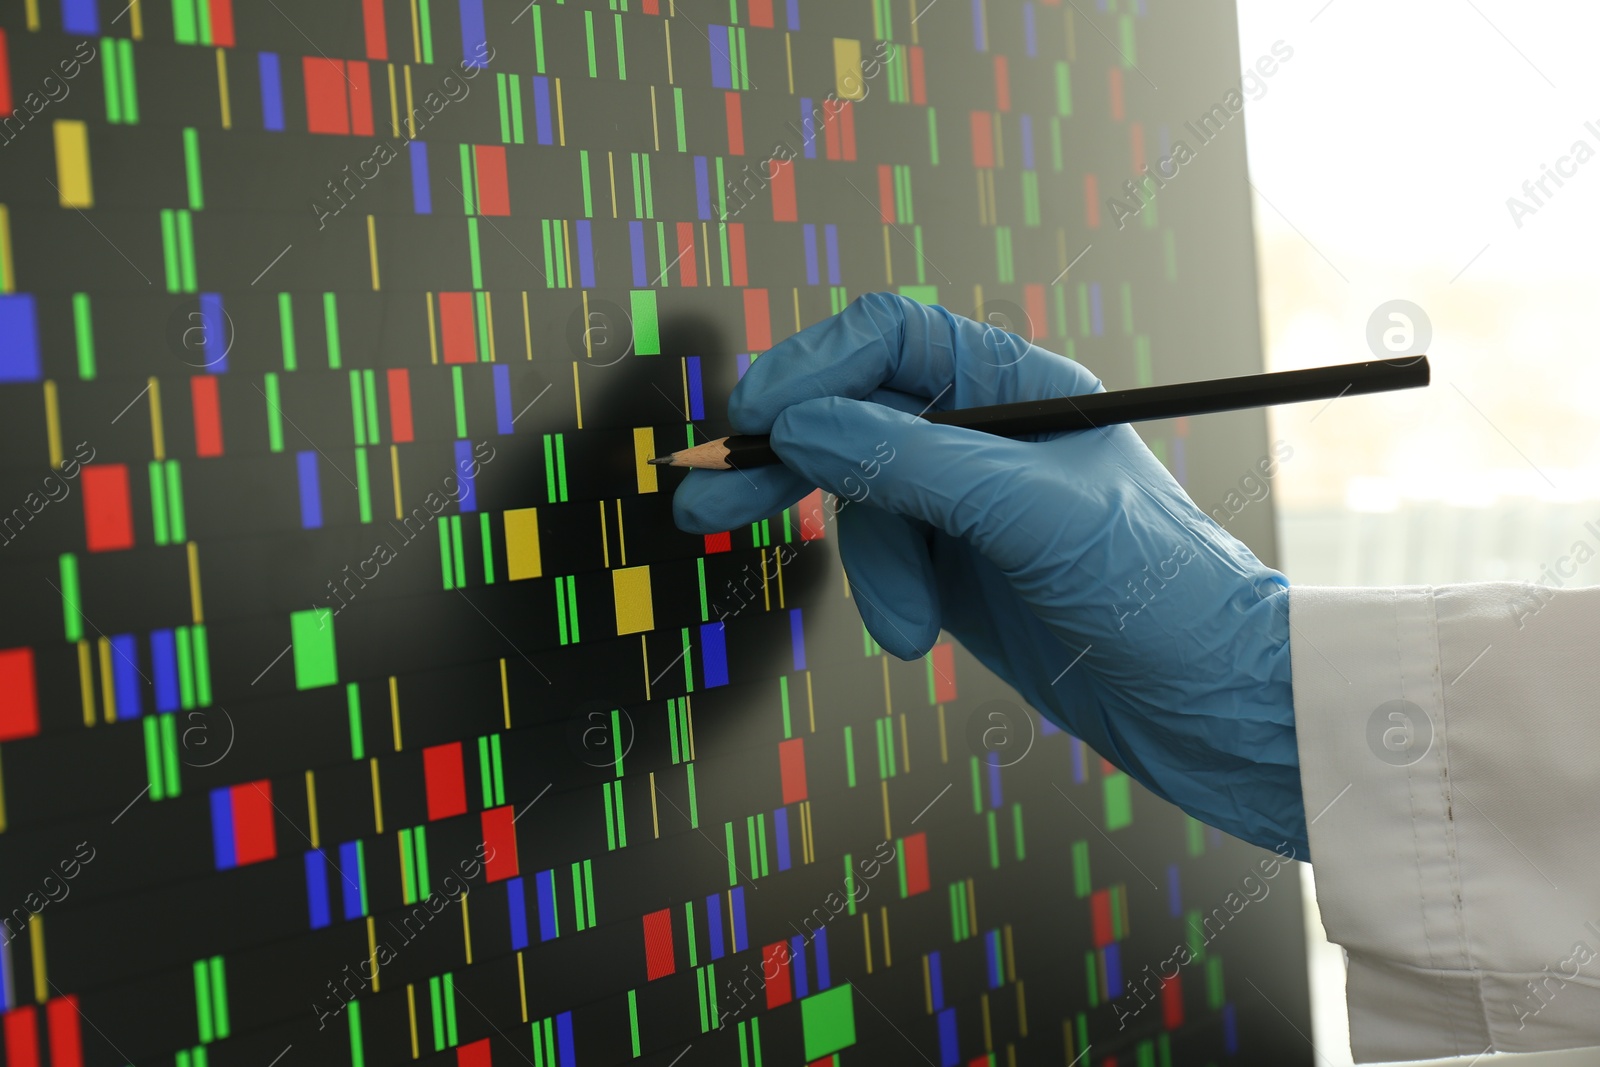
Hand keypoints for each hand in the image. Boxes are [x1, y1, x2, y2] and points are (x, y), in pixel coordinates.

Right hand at [672, 293, 1305, 854]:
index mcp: (1020, 384)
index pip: (889, 340)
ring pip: (861, 502)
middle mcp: (986, 432)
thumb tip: (802, 425)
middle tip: (702, 495)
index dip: (813, 367)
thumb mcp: (1032, 516)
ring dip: (870, 568)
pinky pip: (880, 559)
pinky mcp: (955, 566)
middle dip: (783, 458)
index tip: (755, 415)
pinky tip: (913, 632)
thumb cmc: (1162, 593)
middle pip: (852, 415)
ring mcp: (966, 502)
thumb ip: (912, 463)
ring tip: (902, 627)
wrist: (1213, 705)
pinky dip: (883, 596)